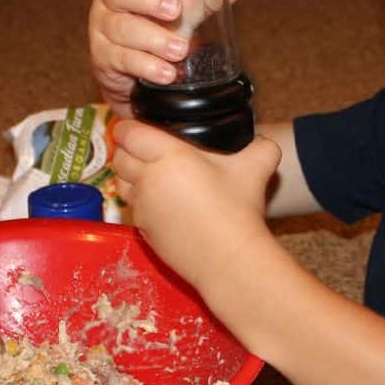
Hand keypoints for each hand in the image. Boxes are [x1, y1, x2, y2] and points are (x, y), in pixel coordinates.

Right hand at [88, 0, 240, 117]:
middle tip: (175, 10)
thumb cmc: (158, 26)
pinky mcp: (104, 57)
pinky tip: (167, 72)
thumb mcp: (182, 9)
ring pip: (123, 29)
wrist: (138, 71)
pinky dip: (148, 66)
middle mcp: (110, 0)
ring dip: (155, 40)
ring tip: (180, 50)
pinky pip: (123, 59)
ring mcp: (103, 29)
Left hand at [112, 120, 280, 292]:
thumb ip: (261, 146)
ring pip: (121, 183)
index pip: (129, 133)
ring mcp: (142, 206)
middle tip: (145, 148)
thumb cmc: (239, 209)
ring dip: (130, 176)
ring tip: (151, 175)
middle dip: (127, 150)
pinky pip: (133, 207)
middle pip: (120, 157)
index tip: (137, 126)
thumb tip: (264, 140)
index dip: (128, 127)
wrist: (229, 258)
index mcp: (168, 156)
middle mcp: (148, 179)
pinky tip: (164, 203)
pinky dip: (141, 201)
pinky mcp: (143, 229)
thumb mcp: (256, 168)